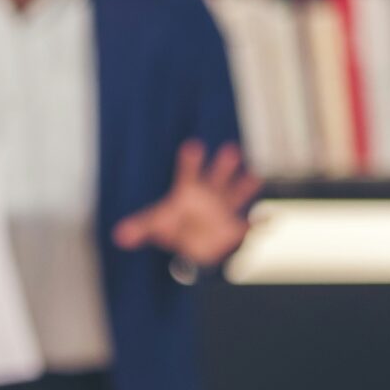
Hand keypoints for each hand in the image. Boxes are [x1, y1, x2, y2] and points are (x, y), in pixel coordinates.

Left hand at [113, 143, 260, 266]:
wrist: (195, 243)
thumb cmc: (175, 226)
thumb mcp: (156, 225)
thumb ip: (139, 228)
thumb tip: (118, 236)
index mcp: (189, 191)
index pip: (188, 173)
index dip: (190, 160)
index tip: (192, 146)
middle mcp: (210, 196)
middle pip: (217, 178)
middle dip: (223, 166)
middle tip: (230, 149)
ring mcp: (224, 210)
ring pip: (236, 195)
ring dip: (245, 187)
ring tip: (255, 176)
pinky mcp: (234, 228)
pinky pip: (250, 226)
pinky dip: (261, 224)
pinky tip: (270, 219)